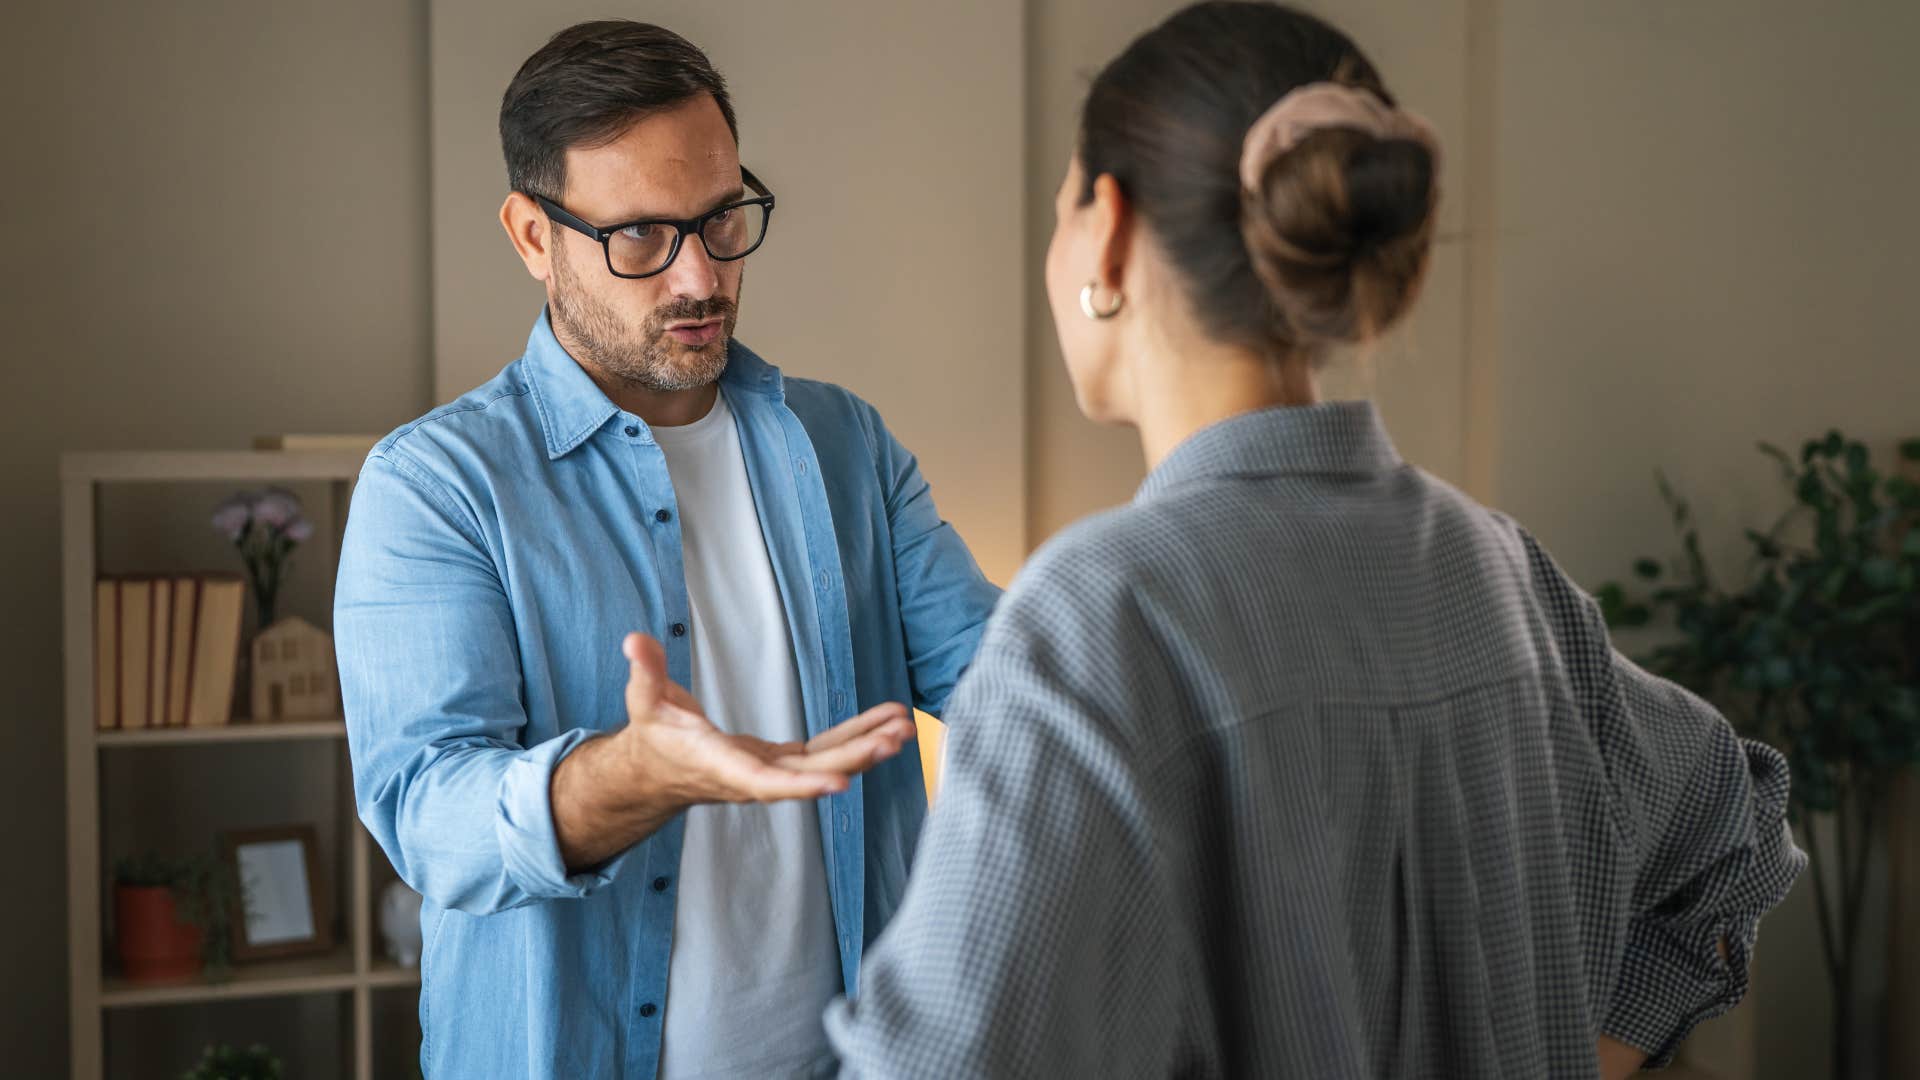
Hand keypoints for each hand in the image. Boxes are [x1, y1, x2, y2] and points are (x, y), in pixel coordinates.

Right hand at [614, 632, 916, 804]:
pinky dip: (856, 737)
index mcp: (720, 765)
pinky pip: (825, 752)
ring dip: (866, 747)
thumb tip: (635, 641)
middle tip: (894, 739)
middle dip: (854, 757)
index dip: (802, 784)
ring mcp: (771, 771)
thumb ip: (645, 672)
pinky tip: (887, 723)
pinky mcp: (782, 762)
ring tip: (904, 729)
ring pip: (825, 763)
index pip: (764, 781)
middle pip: (810, 773)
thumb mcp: (643, 702)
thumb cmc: (653, 737)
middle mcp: (753, 776)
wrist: (655, 773)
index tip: (839, 784)